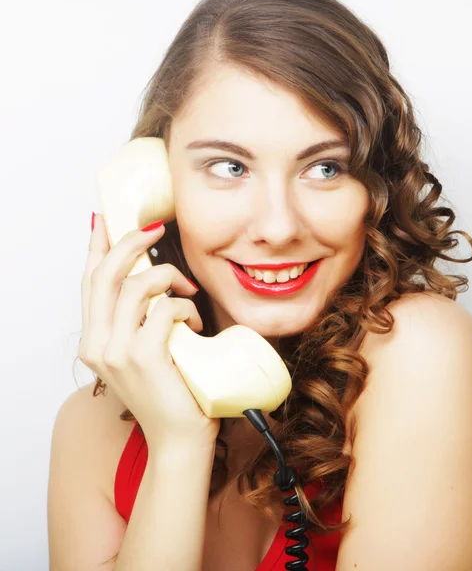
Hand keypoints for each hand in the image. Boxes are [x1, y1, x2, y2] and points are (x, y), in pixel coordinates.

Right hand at [79, 213, 219, 449]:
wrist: (178, 437)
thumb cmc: (168, 391)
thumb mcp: (142, 350)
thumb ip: (138, 318)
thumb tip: (150, 279)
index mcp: (94, 340)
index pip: (89, 282)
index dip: (96, 247)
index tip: (104, 220)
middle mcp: (97, 344)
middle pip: (107, 274)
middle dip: (132, 242)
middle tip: (156, 228)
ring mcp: (116, 351)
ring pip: (138, 285)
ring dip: (170, 279)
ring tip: (188, 294)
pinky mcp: (143, 356)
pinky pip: (164, 308)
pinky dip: (185, 307)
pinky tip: (195, 322)